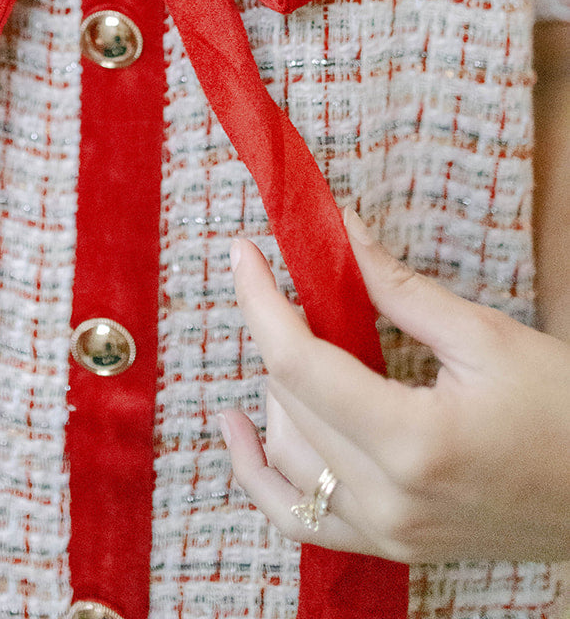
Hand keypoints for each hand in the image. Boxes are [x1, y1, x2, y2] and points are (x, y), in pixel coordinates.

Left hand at [220, 209, 569, 564]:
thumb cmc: (565, 410)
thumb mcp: (484, 336)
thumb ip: (395, 287)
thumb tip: (337, 229)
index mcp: (413, 442)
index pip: (299, 363)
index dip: (261, 299)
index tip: (244, 251)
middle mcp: (390, 499)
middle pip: (289, 403)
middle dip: (278, 332)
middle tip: (293, 281)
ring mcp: (389, 533)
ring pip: (286, 456)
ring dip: (277, 390)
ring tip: (299, 340)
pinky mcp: (393, 546)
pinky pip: (298, 518)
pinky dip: (261, 473)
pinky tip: (240, 428)